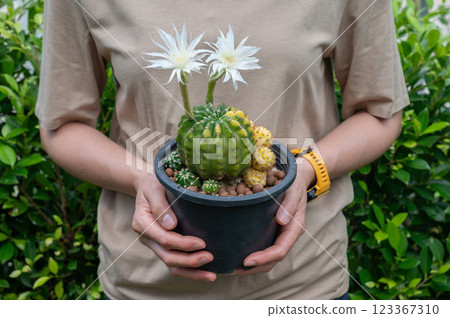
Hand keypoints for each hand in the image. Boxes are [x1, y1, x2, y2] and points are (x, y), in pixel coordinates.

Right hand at [132, 175, 216, 280]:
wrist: (148, 188)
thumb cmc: (154, 185)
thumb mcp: (155, 188)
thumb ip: (160, 205)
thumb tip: (171, 225)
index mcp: (142, 222)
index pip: (164, 238)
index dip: (183, 243)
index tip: (202, 243)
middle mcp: (146, 237)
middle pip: (167, 256)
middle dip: (189, 260)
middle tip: (210, 257)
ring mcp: (154, 244)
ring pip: (171, 265)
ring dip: (191, 272)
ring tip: (211, 274)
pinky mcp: (162, 247)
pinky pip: (174, 264)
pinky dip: (189, 271)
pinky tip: (205, 273)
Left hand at [234, 159, 314, 274]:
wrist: (296, 178)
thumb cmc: (294, 184)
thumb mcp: (293, 190)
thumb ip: (289, 205)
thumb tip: (281, 221)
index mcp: (294, 229)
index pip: (279, 250)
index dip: (264, 258)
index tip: (247, 261)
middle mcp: (286, 235)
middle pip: (272, 259)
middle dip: (255, 267)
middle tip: (234, 269)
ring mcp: (279, 234)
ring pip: (267, 256)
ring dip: (252, 265)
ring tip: (232, 266)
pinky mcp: (271, 230)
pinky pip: (263, 246)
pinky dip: (252, 253)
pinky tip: (236, 252)